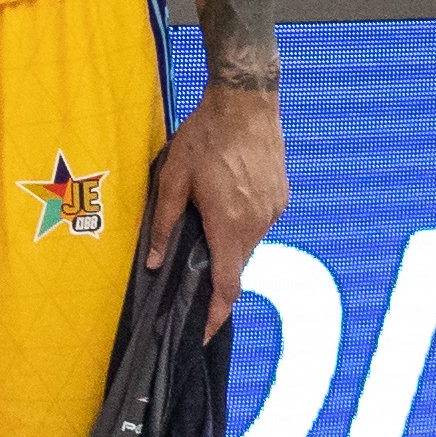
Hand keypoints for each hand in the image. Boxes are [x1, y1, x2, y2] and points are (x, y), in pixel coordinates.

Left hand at [148, 81, 286, 338]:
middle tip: (191, 278)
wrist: (246, 103)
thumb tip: (155, 262)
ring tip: (204, 222)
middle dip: (216, 275)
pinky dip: (239, 224)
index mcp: (229, 225)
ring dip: (227, 243)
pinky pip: (258, 223)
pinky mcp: (280, 197)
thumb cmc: (203, 138)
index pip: (227, 286)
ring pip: (247, 243)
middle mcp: (257, 224)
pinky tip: (223, 202)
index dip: (216, 315)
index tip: (204, 333)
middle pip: (236, 265)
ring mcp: (273, 211)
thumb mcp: (172, 179)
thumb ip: (163, 223)